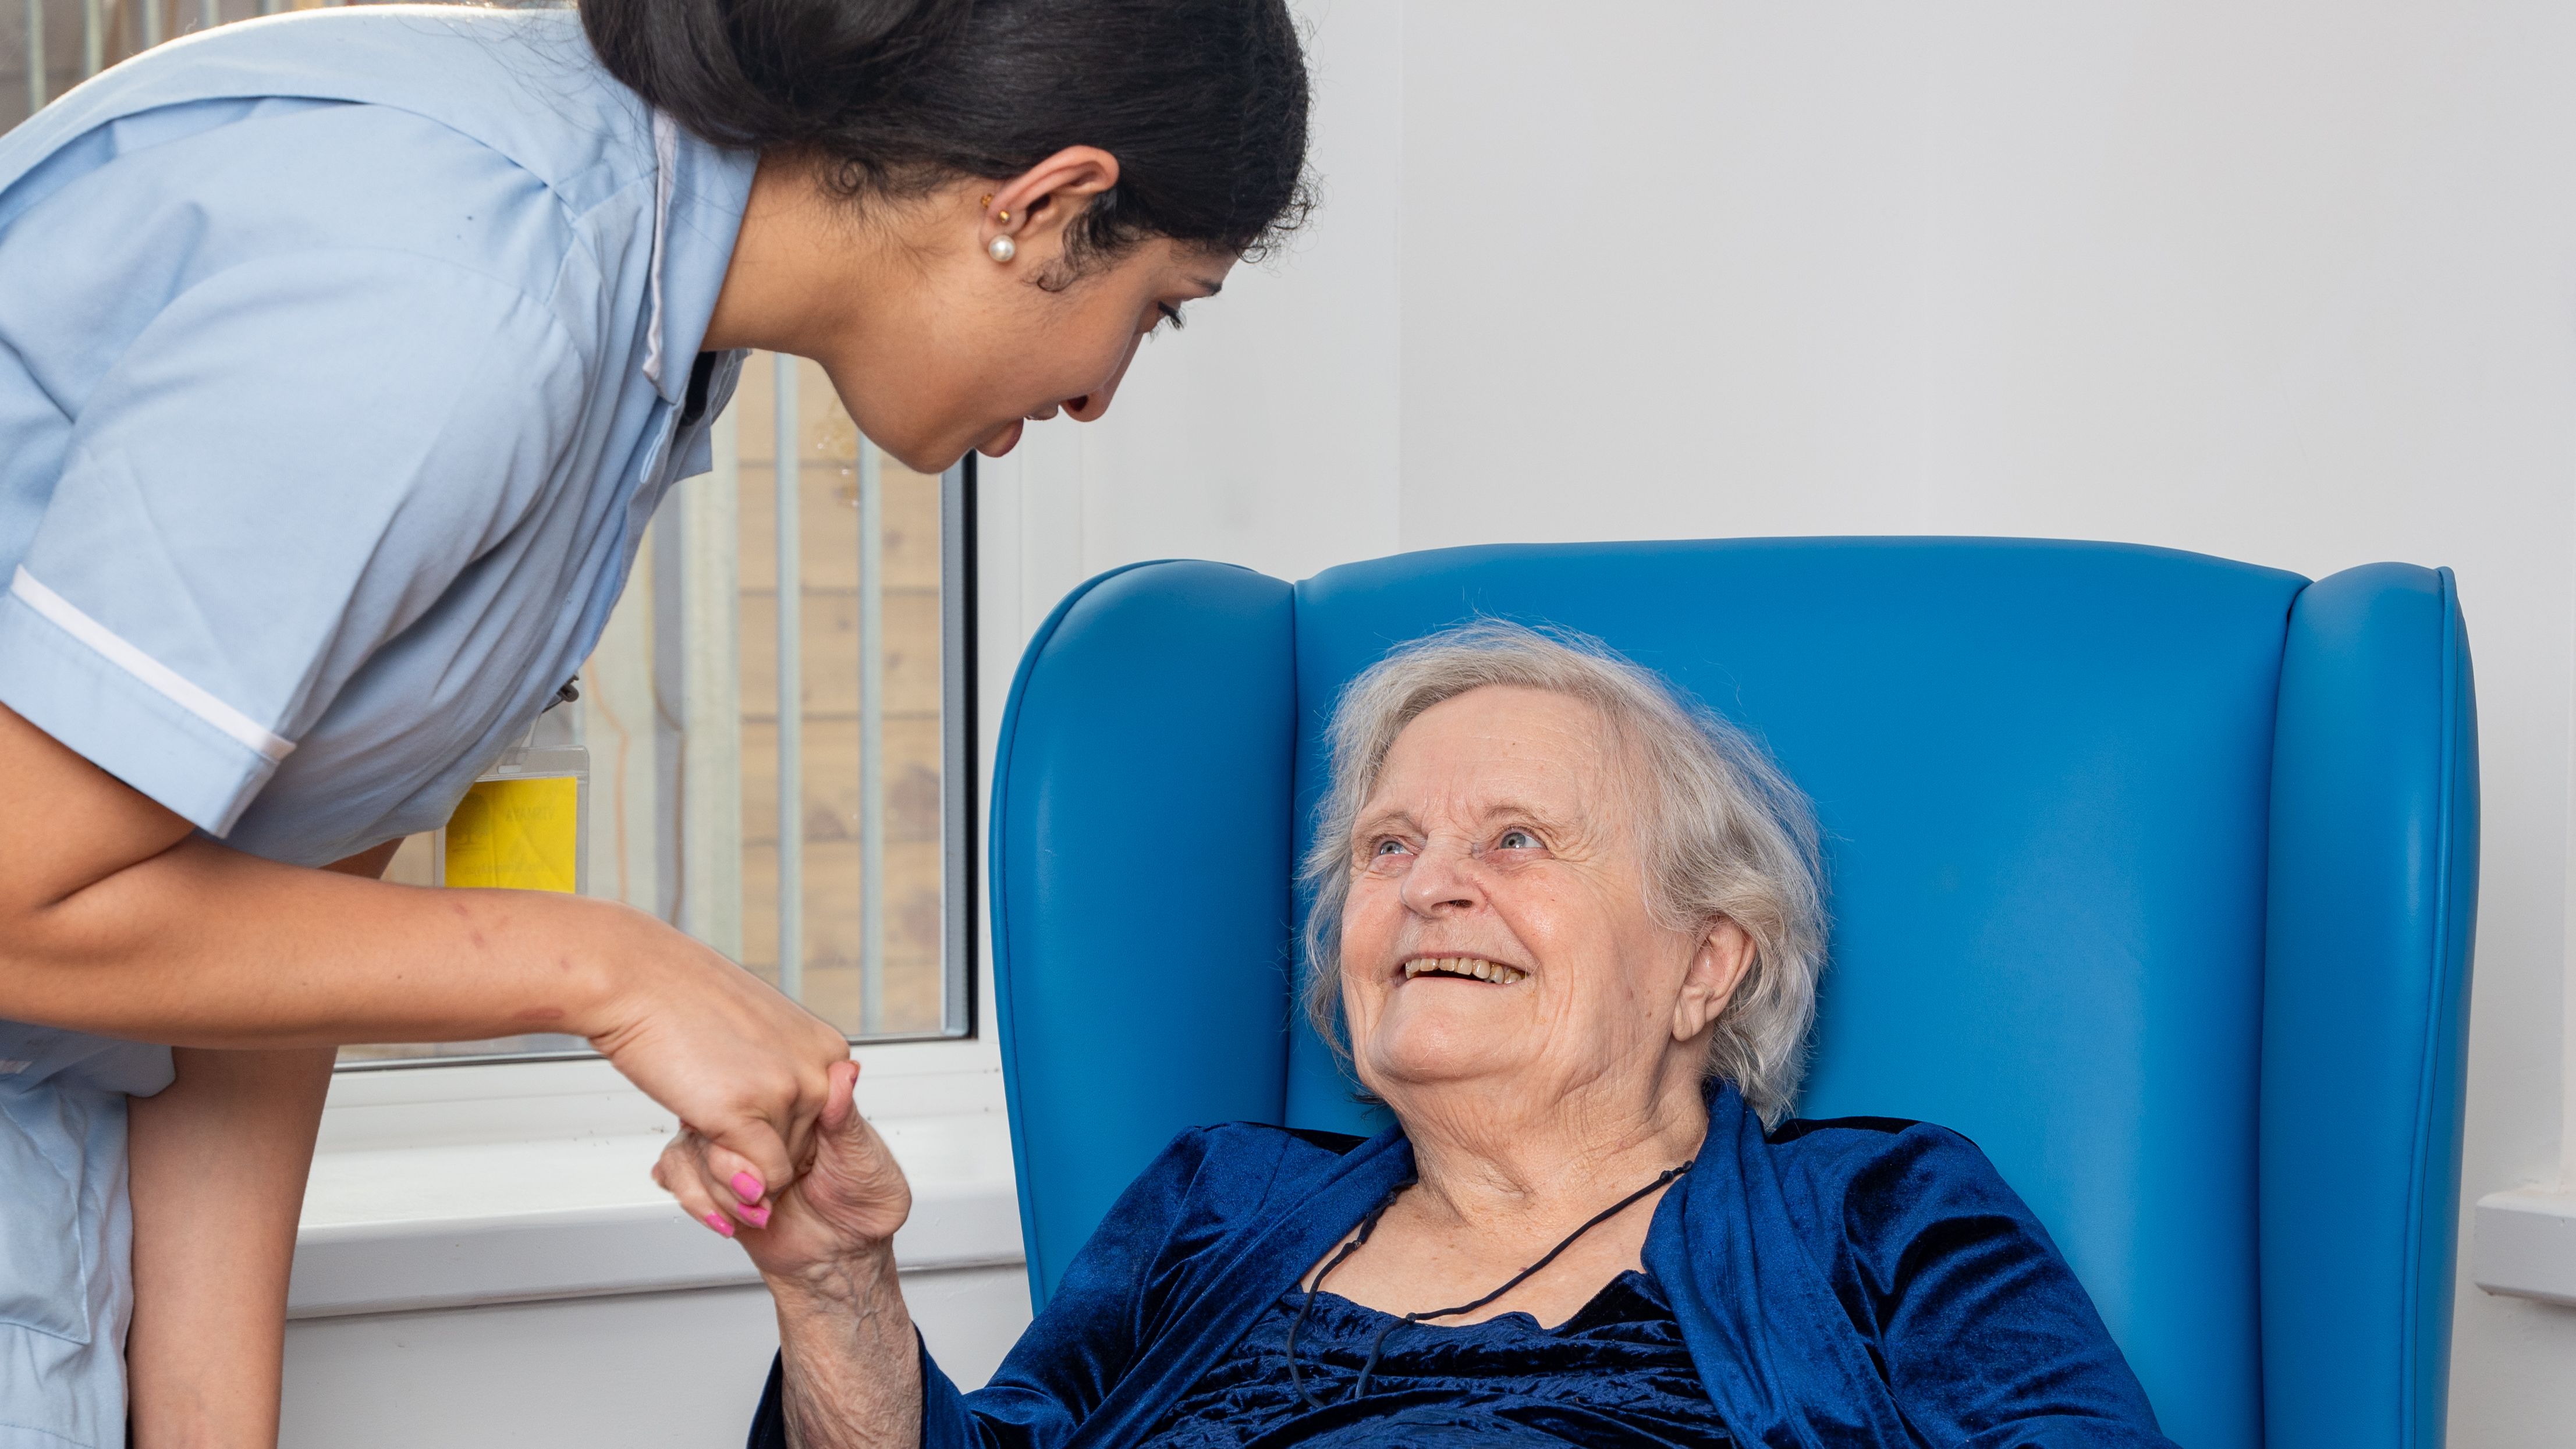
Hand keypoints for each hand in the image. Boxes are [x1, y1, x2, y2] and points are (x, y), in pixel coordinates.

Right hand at [586, 911, 851, 1213]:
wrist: (636, 981)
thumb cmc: (684, 1005)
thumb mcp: (756, 1034)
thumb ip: (779, 1075)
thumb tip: (785, 1126)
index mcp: (826, 1049)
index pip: (820, 1125)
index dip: (776, 1132)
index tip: (744, 1115)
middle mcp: (818, 1071)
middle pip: (799, 1151)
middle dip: (755, 1150)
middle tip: (714, 1111)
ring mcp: (787, 1092)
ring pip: (776, 1172)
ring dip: (735, 1162)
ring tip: (703, 1110)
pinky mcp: (746, 1115)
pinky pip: (758, 1182)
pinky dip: (730, 1182)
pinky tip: (704, 1138)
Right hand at [654, 1061, 913, 1293]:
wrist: (841, 1259)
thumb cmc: (864, 1205)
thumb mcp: (865, 1159)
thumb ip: (845, 1119)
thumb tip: (845, 1073)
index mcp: (798, 1106)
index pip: (756, 1086)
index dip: (750, 1117)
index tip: (762, 1148)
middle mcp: (760, 1125)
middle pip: (714, 1116)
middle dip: (727, 1162)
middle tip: (759, 1191)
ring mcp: (734, 1152)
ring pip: (690, 1147)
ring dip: (716, 1186)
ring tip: (754, 1210)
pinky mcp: (715, 1182)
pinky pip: (677, 1174)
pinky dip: (696, 1199)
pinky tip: (726, 1219)